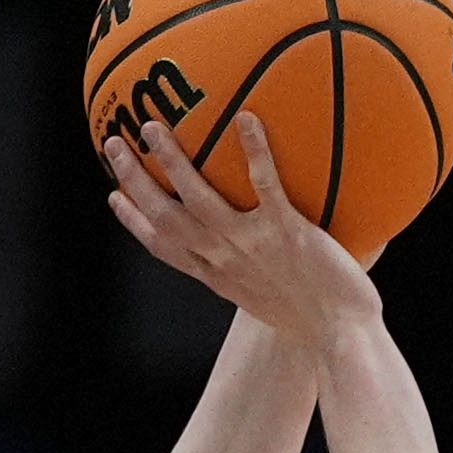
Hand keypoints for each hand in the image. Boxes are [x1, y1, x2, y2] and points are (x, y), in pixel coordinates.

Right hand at [101, 115, 383, 340]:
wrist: (340, 335)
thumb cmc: (311, 318)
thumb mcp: (266, 296)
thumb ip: (253, 266)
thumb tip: (256, 239)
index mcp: (216, 274)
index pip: (163, 246)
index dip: (134, 221)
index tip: (114, 196)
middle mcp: (223, 258)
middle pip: (165, 216)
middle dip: (134, 180)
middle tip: (113, 144)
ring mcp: (251, 244)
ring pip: (199, 198)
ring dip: (172, 161)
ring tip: (152, 126)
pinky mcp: (285, 232)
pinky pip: (265, 184)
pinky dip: (255, 151)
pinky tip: (246, 117)